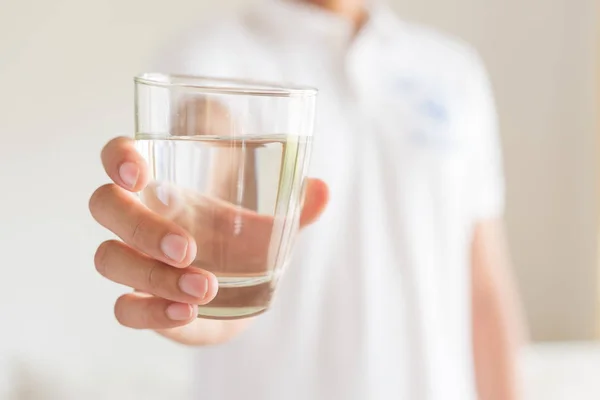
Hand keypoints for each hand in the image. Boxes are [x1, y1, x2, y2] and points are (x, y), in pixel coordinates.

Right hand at [89, 137, 327, 344]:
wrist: (242, 292)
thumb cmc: (245, 242)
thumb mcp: (270, 222)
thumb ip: (296, 206)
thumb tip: (322, 189)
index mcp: (163, 187)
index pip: (119, 157)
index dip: (118, 157)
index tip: (139, 171)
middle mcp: (139, 220)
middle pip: (105, 207)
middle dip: (141, 226)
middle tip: (188, 247)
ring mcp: (134, 262)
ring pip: (108, 258)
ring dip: (153, 274)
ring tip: (204, 285)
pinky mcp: (141, 302)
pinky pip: (124, 308)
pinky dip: (151, 312)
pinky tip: (188, 312)